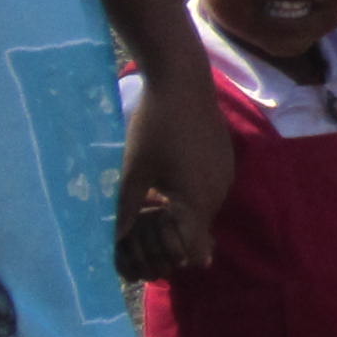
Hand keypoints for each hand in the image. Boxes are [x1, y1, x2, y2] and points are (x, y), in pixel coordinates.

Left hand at [114, 66, 233, 280]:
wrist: (183, 80)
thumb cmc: (154, 126)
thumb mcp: (132, 171)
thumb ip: (124, 211)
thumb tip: (112, 242)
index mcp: (196, 202)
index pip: (191, 252)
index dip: (166, 256)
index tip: (142, 246)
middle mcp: (218, 195)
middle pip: (196, 236)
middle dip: (168, 238)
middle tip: (139, 224)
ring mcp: (225, 178)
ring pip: (202, 214)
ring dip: (178, 216)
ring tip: (150, 200)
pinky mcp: (224, 164)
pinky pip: (208, 193)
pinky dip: (188, 198)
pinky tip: (167, 178)